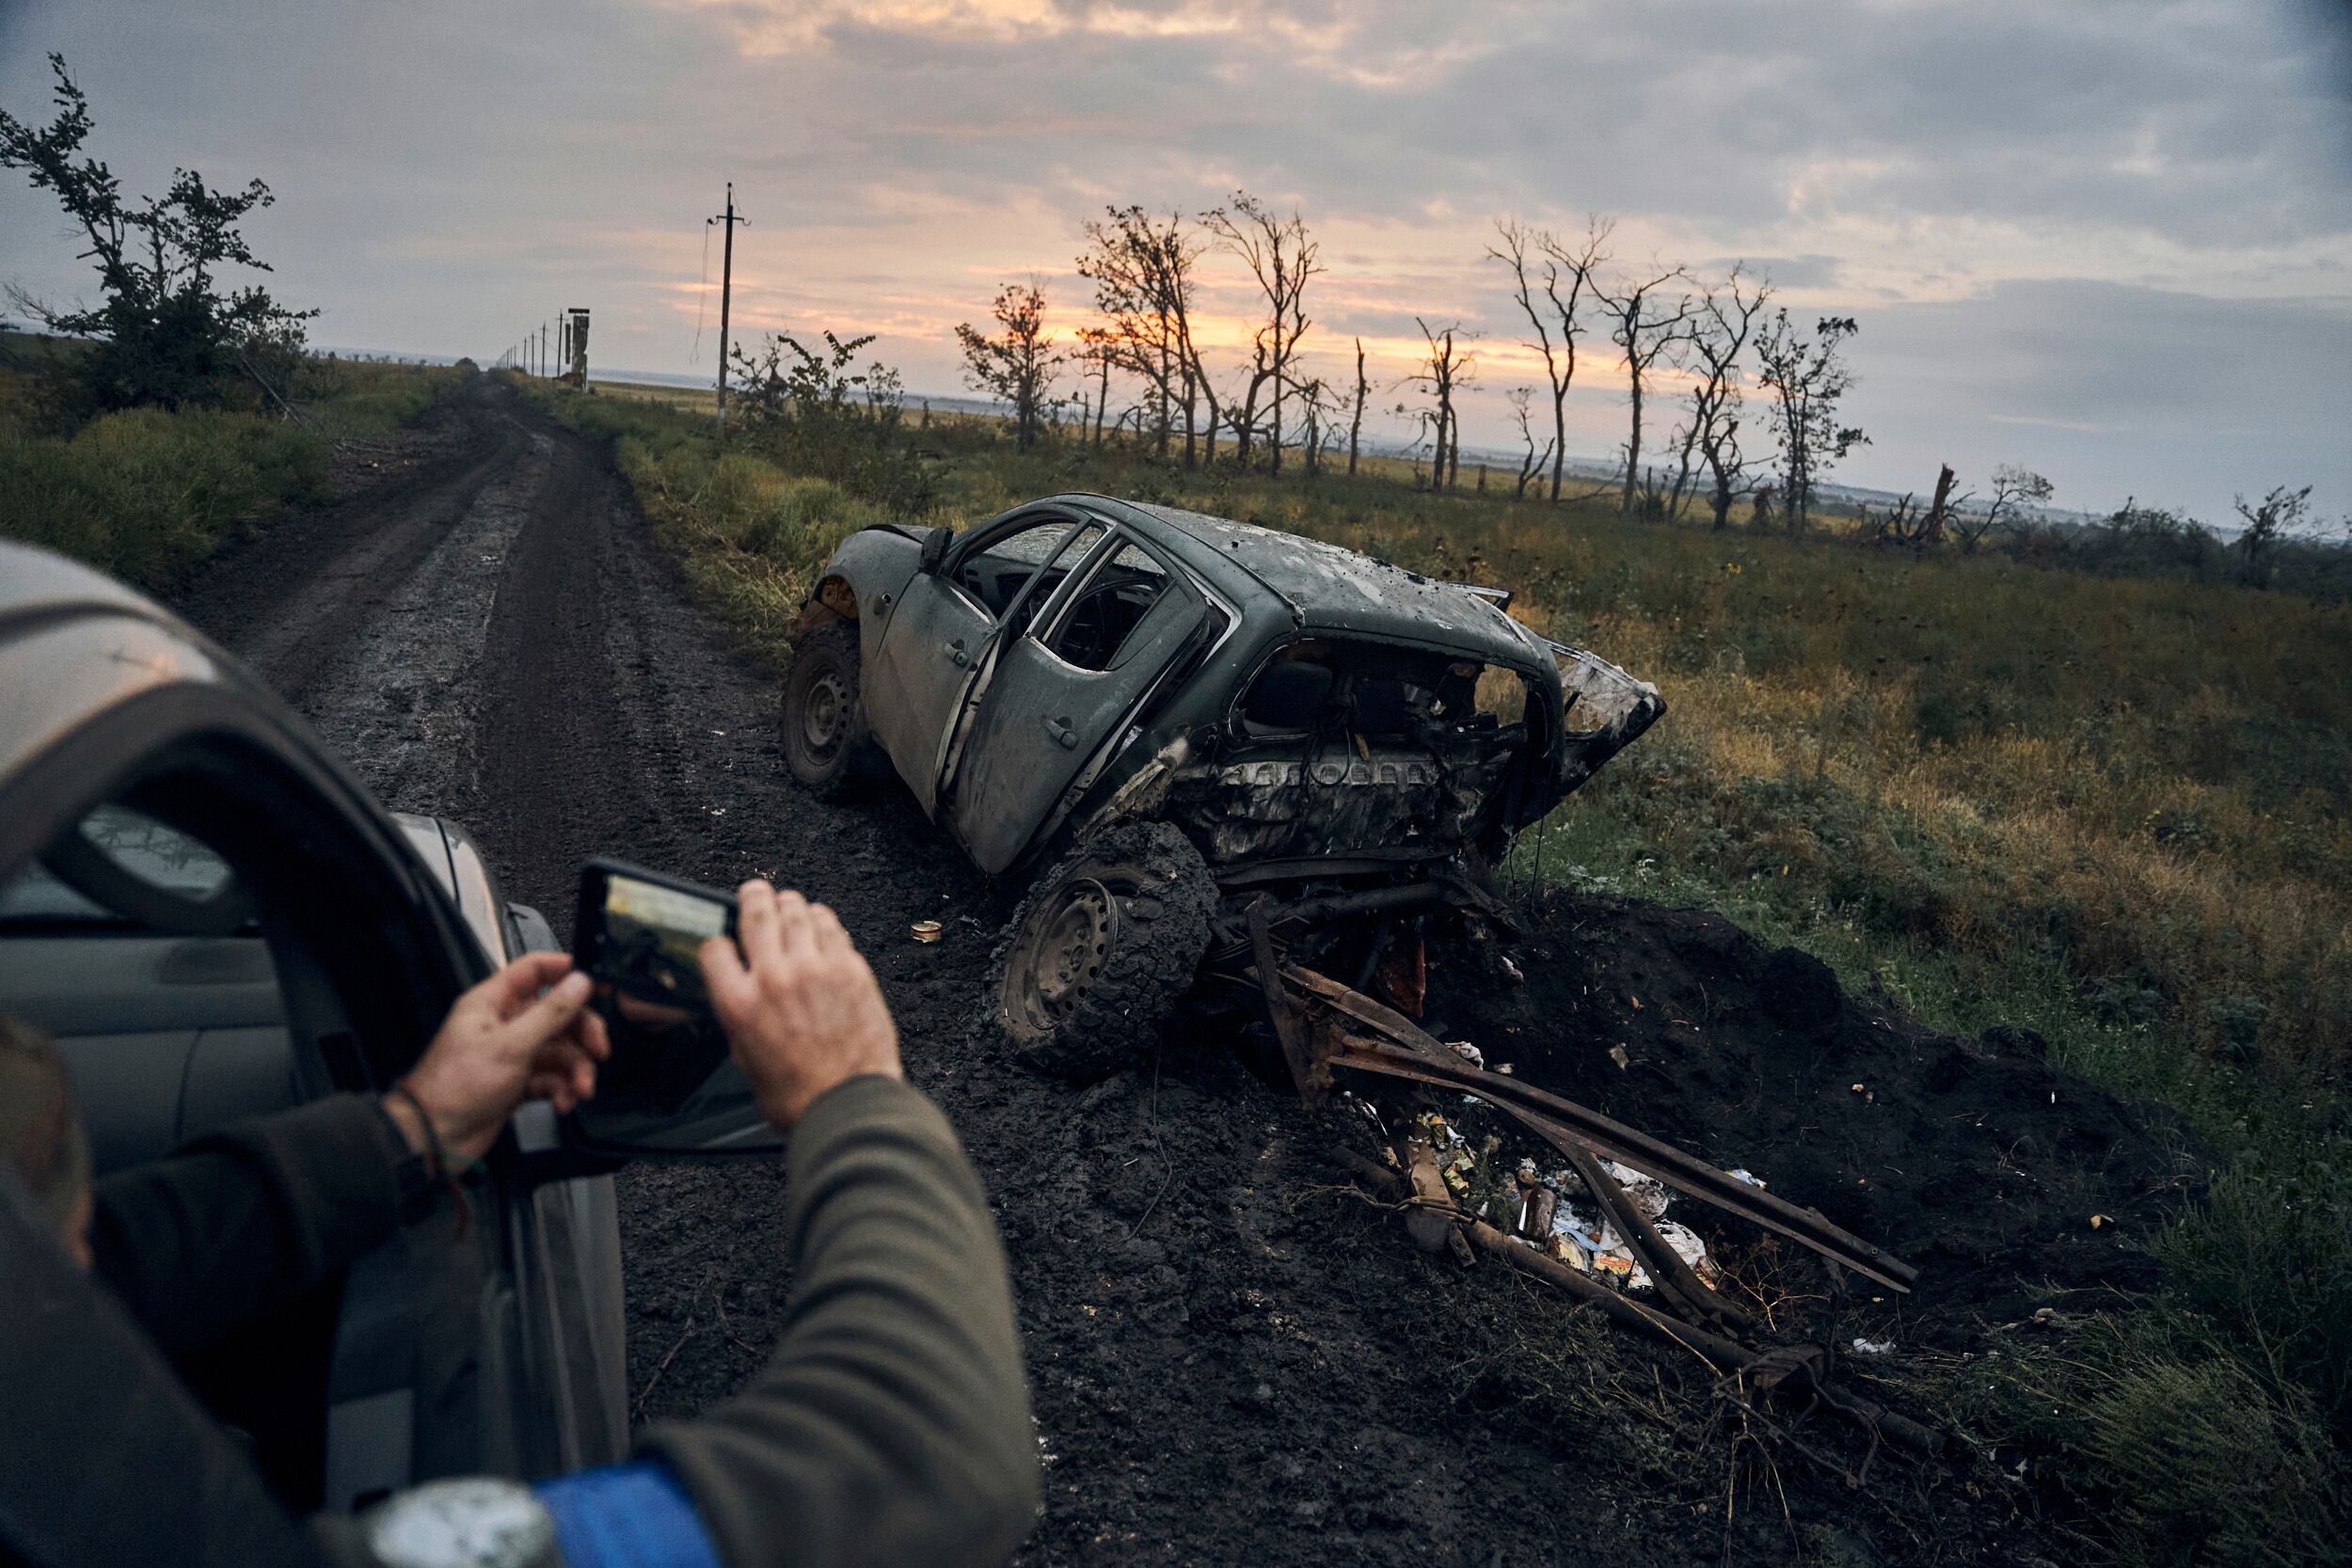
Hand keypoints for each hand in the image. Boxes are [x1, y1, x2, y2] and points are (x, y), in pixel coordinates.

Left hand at [393, 953, 611, 1164]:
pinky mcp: (517, 1082)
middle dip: (582, 1034)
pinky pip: (551, 1078)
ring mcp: (511, 1054)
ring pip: (559, 1050)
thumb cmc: (454, 1088)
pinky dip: (562, 1089)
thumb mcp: (511, 1045)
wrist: (435, 1138)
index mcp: (492, 1003)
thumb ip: (550, 1012)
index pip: (535, 970)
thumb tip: (579, 982)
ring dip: (575, 1070)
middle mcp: (504, 1025)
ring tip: (579, 1089)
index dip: (567, 972)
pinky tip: (562, 1102)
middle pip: (557, 1014)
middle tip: (598, 1049)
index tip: (596, 983)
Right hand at [699, 881, 900, 1129]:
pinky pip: (833, 929)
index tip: (725, 942)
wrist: (847, 1104)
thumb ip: (740, 1016)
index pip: (715, 948)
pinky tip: (820, 924)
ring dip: (790, 904)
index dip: (718, 941)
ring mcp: (815, 969)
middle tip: (755, 892)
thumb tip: (739, 991)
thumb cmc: (796, 1094)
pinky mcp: (850, 969)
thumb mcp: (745, 1057)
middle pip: (756, 913)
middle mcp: (773, 978)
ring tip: (789, 904)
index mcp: (739, 1003)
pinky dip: (823, 921)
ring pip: (797, 912)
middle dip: (753, 896)